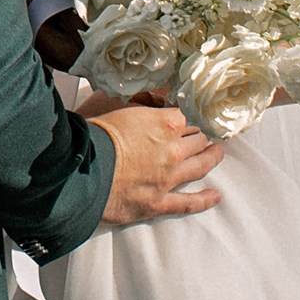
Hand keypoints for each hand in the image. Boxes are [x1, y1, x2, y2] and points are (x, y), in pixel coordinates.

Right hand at [91, 104, 221, 223]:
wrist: (82, 170)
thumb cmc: (95, 134)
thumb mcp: (117, 104)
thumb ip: (142, 102)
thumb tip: (159, 96)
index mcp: (164, 123)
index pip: (184, 116)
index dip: (182, 116)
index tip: (184, 117)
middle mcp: (173, 150)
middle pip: (196, 140)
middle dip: (200, 136)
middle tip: (203, 134)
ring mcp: (168, 178)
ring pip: (200, 167)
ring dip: (211, 158)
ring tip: (217, 153)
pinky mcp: (159, 202)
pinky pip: (188, 202)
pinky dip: (204, 200)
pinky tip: (215, 196)